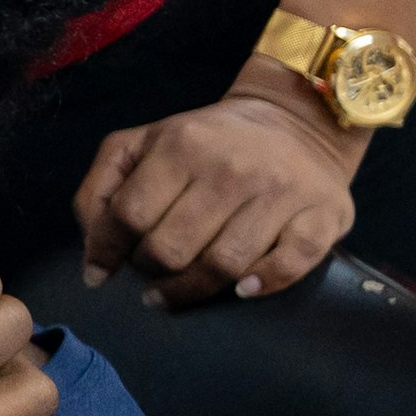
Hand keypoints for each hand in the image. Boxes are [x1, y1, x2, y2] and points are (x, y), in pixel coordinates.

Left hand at [76, 66, 360, 302]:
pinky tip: (242, 289)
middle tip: (151, 274)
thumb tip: (94, 256)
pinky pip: (287, 266)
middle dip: (150, 272)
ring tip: (177, 293)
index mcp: (181, 145)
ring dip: (191, 291)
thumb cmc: (207, 143)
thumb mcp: (144, 143)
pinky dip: (262, 285)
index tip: (103, 271)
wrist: (295, 122)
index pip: (128, 216)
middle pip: (170, 249)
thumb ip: (103, 188)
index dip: (108, 251)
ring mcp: (278, 192)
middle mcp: (230, 168)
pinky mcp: (320, 215)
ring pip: (222, 266)